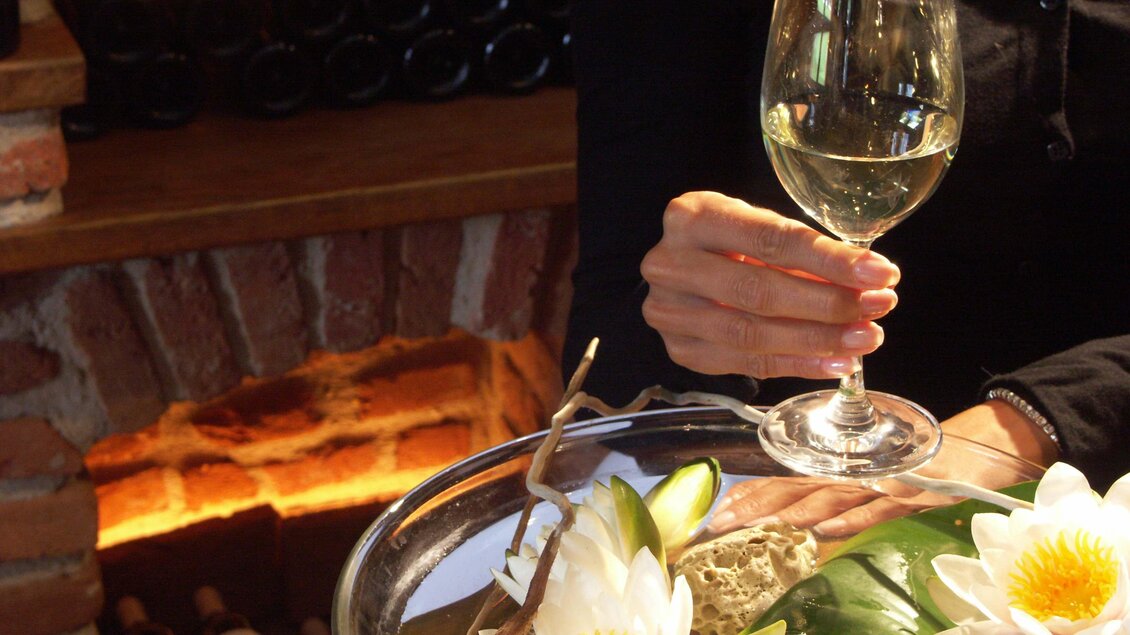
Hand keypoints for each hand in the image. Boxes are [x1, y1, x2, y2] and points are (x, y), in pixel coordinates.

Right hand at [640, 191, 900, 379]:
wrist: (678, 269)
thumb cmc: (728, 242)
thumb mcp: (757, 227)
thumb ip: (800, 252)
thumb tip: (866, 282)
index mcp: (692, 217)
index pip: (769, 240)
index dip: (828, 259)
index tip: (878, 272)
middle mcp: (670, 264)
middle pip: (758, 291)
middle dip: (827, 303)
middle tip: (877, 307)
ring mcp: (669, 311)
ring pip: (751, 334)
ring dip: (817, 340)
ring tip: (864, 338)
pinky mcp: (680, 349)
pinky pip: (746, 364)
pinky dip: (797, 365)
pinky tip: (836, 362)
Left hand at [706, 403, 1054, 537]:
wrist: (979, 448)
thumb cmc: (921, 467)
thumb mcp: (874, 483)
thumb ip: (837, 500)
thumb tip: (797, 524)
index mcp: (838, 472)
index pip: (783, 484)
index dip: (749, 498)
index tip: (715, 515)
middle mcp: (851, 475)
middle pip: (794, 491)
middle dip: (754, 510)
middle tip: (718, 527)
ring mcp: (880, 484)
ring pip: (828, 497)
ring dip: (791, 514)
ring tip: (757, 529)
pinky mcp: (912, 495)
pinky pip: (877, 509)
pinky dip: (851, 518)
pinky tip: (825, 530)